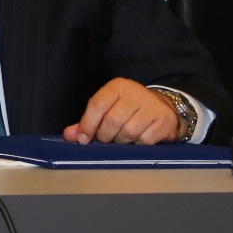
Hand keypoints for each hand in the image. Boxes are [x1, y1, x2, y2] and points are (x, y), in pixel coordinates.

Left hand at [64, 78, 182, 144]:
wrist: (164, 109)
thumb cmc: (129, 110)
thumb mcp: (108, 109)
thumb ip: (87, 122)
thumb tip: (69, 135)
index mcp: (118, 86)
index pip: (98, 104)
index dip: (87, 124)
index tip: (83, 139)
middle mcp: (136, 93)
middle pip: (112, 120)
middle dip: (105, 136)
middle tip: (106, 139)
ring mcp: (152, 106)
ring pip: (128, 132)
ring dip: (121, 141)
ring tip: (122, 139)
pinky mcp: (164, 120)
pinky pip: (145, 140)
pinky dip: (138, 145)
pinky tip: (138, 140)